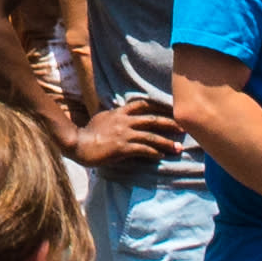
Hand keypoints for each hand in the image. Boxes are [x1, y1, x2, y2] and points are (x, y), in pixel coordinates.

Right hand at [63, 98, 182, 170]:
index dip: (158, 106)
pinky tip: (161, 156)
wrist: (78, 144)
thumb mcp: (103, 118)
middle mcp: (124, 121)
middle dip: (170, 124)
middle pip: (152, 120)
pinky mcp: (123, 148)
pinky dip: (154, 153)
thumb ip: (116, 116)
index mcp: (119, 112)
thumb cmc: (88, 132)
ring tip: (178, 147)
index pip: (142, 104)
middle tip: (183, 128)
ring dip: (167, 142)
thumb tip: (124, 115)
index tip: (171, 110)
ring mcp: (124, 134)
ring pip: (152, 136)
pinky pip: (144, 150)